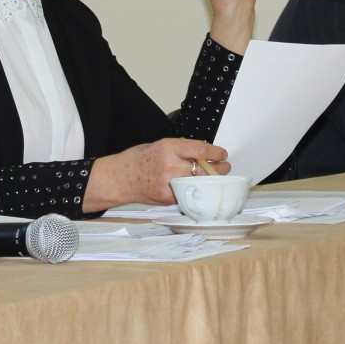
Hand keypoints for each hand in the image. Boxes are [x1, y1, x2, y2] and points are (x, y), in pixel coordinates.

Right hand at [83, 138, 229, 210]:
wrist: (119, 178)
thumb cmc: (137, 160)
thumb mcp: (159, 145)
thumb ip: (179, 150)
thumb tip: (201, 154)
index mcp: (168, 147)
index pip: (199, 149)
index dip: (215, 152)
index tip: (222, 154)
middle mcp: (170, 165)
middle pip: (204, 168)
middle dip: (218, 169)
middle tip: (225, 167)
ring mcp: (170, 183)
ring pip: (200, 183)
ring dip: (211, 181)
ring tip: (216, 179)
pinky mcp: (168, 197)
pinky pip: (188, 194)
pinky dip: (195, 191)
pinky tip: (199, 189)